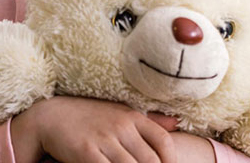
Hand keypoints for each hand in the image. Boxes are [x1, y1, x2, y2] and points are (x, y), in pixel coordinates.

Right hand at [11, 96, 176, 162]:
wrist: (52, 116)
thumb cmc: (91, 117)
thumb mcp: (121, 112)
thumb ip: (149, 120)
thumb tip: (175, 124)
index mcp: (134, 117)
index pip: (163, 140)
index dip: (171, 159)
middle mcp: (122, 126)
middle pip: (149, 159)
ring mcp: (105, 139)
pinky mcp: (86, 151)